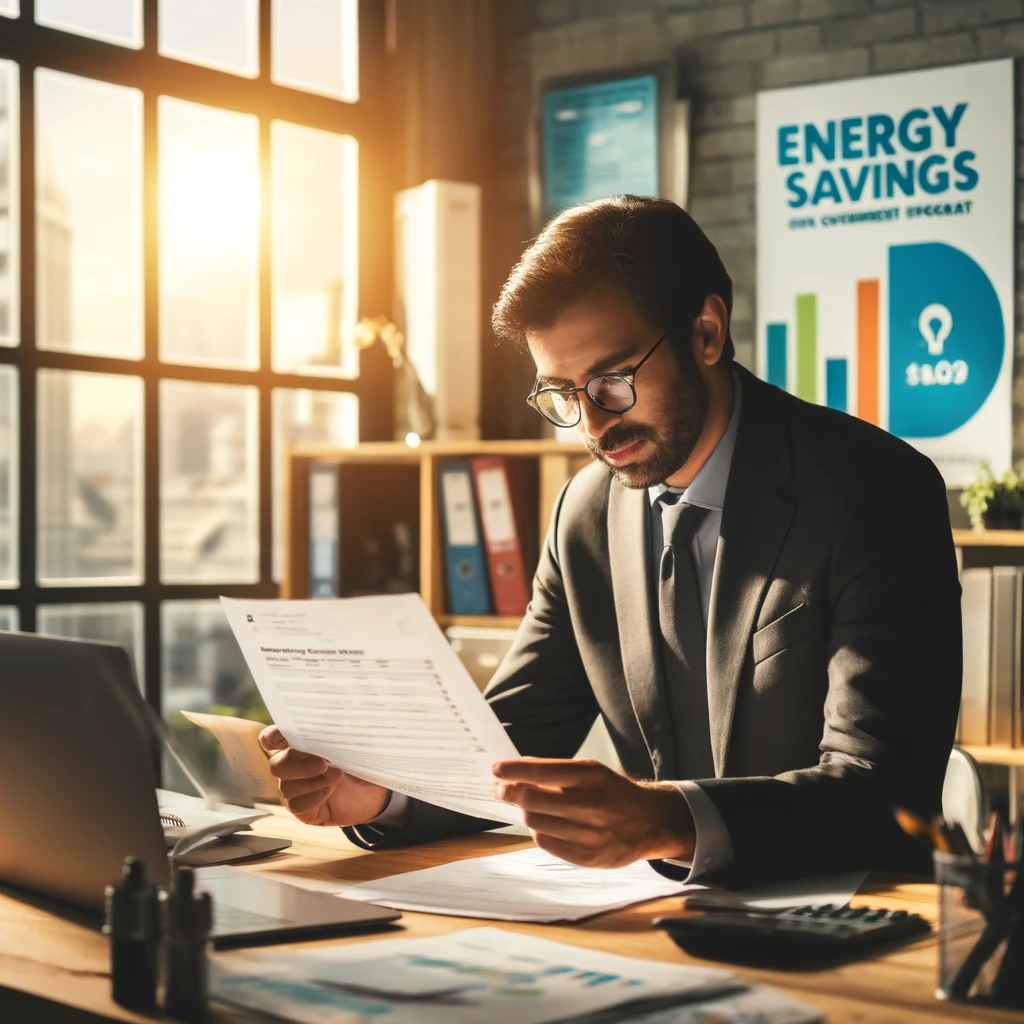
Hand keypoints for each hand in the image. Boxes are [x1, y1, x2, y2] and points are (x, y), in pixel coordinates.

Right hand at [259, 725, 390, 826]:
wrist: (372, 792)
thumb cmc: (357, 762)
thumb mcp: (348, 746)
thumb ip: (333, 737)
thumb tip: (331, 728)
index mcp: (295, 746)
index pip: (270, 739)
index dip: (273, 735)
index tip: (290, 736)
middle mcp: (289, 768)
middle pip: (275, 765)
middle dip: (298, 763)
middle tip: (324, 762)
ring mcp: (293, 790)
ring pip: (286, 786)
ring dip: (313, 780)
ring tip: (337, 775)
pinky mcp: (301, 809)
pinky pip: (296, 805)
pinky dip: (314, 796)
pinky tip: (331, 790)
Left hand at [493, 758, 694, 867]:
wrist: (649, 823)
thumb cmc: (612, 792)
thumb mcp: (590, 772)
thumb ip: (555, 771)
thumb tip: (516, 770)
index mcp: (591, 776)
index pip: (541, 771)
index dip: (514, 771)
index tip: (496, 770)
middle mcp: (590, 804)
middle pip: (532, 800)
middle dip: (510, 793)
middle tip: (501, 790)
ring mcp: (588, 833)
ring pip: (535, 822)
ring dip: (525, 813)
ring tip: (527, 807)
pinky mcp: (586, 857)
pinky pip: (545, 843)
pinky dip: (539, 832)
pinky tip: (545, 824)